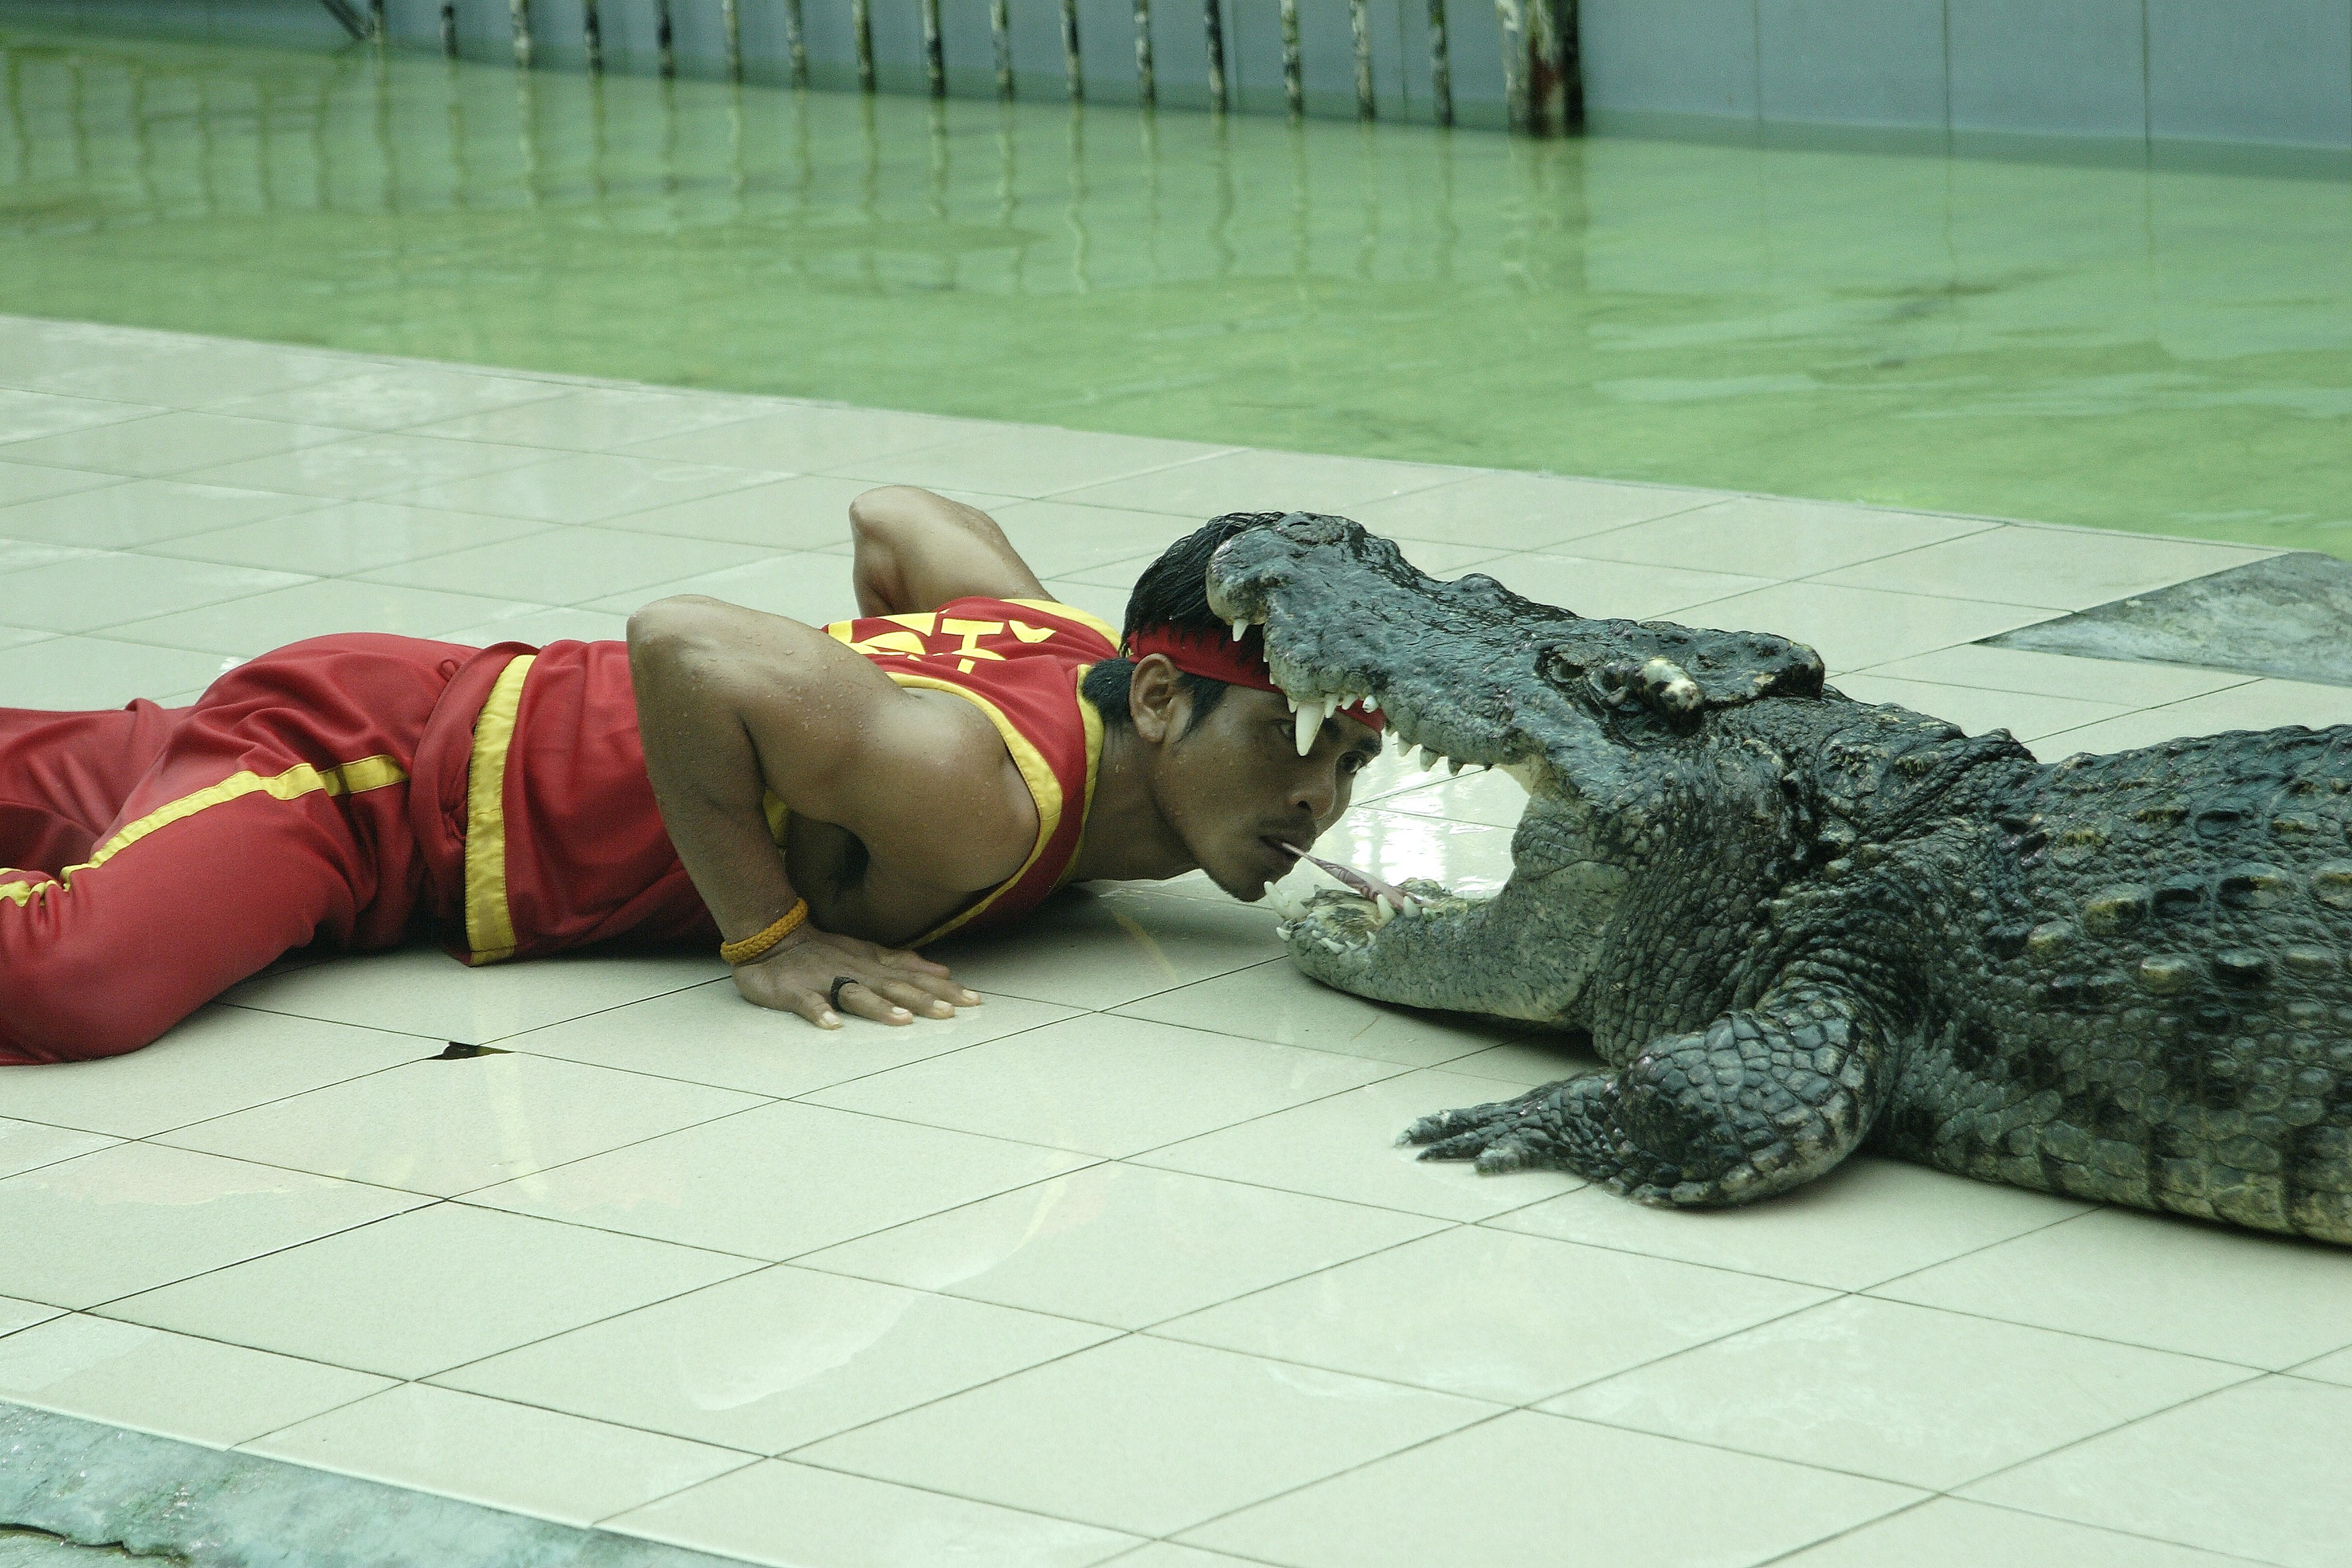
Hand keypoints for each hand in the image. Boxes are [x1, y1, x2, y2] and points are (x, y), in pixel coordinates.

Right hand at [730, 922, 979, 1027]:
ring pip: (855, 994)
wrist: (771, 938)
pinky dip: (820, 1012)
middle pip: (893, 987)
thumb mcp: (867, 952)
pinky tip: (832, 1026)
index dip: (943, 989)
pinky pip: (808, 1003)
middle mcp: (855, 971)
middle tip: (950, 1014)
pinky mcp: (795, 991)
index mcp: (873, 966)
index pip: (914, 978)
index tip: (974, 1001)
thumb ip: (903, 963)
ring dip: (879, 1007)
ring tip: (902, 1021)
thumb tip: (943, 972)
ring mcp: (825, 981)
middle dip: (922, 1000)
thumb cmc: (823, 950)